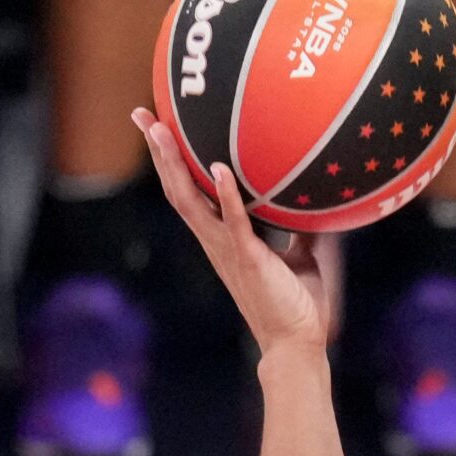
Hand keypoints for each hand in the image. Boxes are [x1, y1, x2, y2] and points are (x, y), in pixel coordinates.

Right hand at [134, 109, 332, 353]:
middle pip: (176, 188)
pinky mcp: (248, 259)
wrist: (296, 343)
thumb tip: (314, 204)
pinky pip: (233, 222)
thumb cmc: (296, 303)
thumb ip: (298, 230)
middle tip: (141, 112)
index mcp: (222, 237)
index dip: (171, 160)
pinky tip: (217, 168)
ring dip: (174, 164)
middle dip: (158, 151)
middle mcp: (215, 241)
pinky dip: (225, 195)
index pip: (189, 190)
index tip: (158, 125)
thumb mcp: (300, 256)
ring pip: (190, 201)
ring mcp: (227, 250)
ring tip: (161, 129)